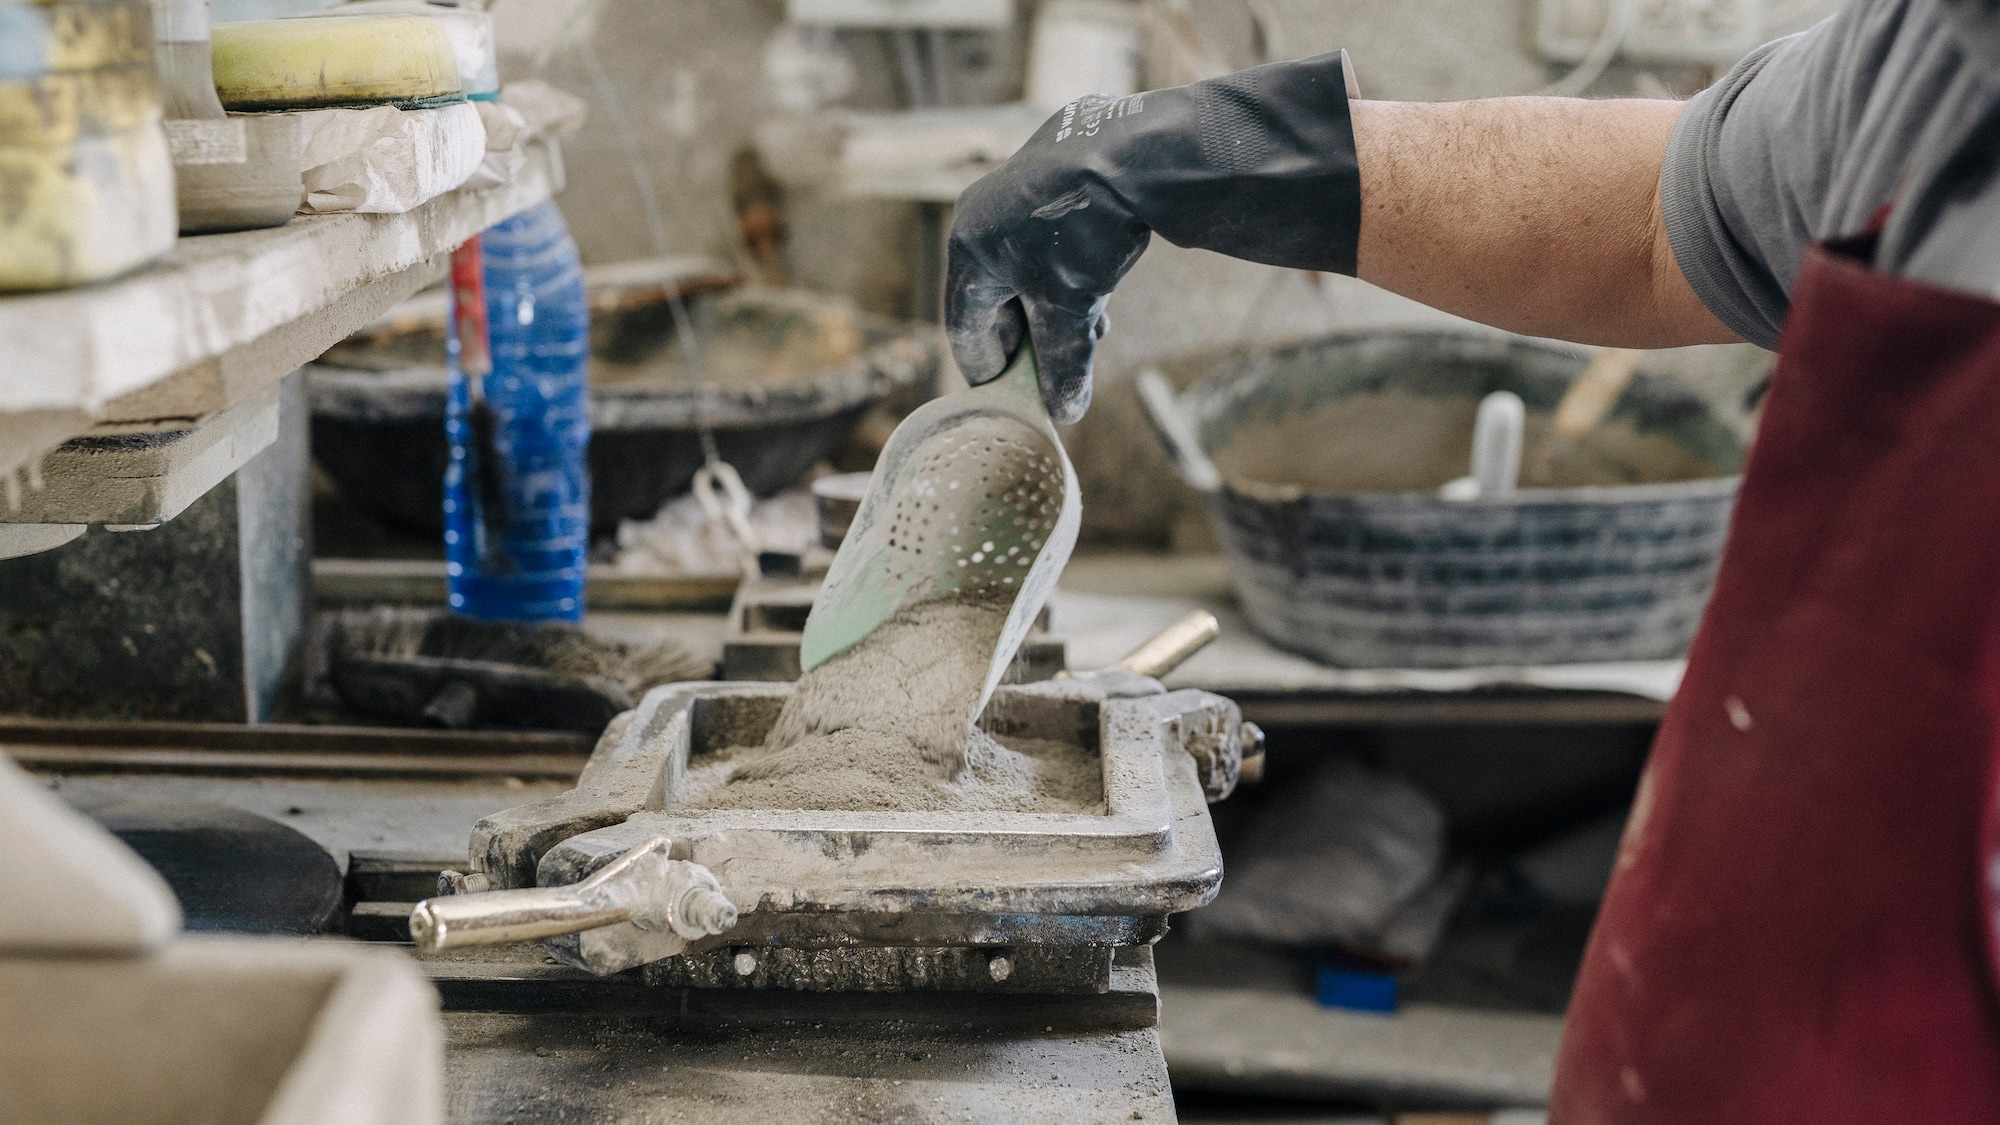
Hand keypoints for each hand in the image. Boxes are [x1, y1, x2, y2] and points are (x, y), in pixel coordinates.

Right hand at [946, 51, 1361, 423]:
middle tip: (1061, 365)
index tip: (1016, 397)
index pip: (965, 330)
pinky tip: (1098, 283)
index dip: (992, 372)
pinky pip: (1043, 238)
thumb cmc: (1083, 233)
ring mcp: (1012, 188)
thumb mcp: (1071, 310)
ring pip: (1024, 269)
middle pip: (994, 299)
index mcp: (967, 250)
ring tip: (1091, 330)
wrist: (1132, 150)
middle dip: (1032, 338)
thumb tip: (1066, 411)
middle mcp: (979, 214)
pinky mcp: (1048, 172)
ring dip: (1054, 307)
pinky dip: (1064, 270)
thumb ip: (1063, 365)